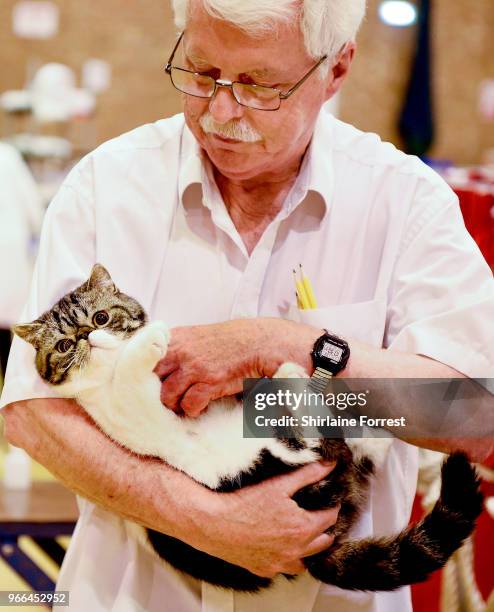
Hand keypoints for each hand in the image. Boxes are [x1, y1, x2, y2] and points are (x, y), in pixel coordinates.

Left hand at [154, 318, 319, 416]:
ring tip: (181, 406)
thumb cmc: (227, 342)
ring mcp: (194, 366)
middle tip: (160, 402)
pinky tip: (199, 407)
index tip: (141, 386)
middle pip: (149, 379)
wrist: (258, 342)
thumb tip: (153, 367)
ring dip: (173, 405)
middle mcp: (180, 351)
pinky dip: (192, 410)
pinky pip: (189, 404)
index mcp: (174, 338)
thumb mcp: (196, 337)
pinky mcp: (209, 381)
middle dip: (152, 393)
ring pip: (166, 395)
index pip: (141, 358)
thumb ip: (175, 349)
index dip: (140, 376)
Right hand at [180, 461, 338, 577]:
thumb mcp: (280, 484)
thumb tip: (329, 464)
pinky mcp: (265, 570)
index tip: (330, 498)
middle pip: (324, 541)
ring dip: (310, 547)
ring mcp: (280, 564)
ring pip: (306, 560)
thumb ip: (308, 474)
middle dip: (325, 527)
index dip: (332, 506)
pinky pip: (284, 568)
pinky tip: (283, 547)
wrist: (215, 524)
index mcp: (303, 529)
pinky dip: (288, 558)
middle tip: (320, 514)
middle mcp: (295, 551)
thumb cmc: (245, 504)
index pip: (330, 518)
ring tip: (306, 533)